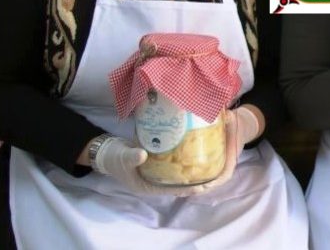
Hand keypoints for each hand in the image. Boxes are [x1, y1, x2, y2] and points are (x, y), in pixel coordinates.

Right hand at [92, 106, 263, 196]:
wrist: (106, 152)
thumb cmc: (113, 160)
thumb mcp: (121, 159)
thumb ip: (132, 158)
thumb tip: (142, 155)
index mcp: (154, 186)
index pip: (182, 189)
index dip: (198, 184)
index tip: (214, 178)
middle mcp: (163, 180)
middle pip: (190, 179)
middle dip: (206, 170)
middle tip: (223, 156)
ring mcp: (164, 170)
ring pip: (188, 168)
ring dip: (201, 159)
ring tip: (218, 146)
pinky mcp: (164, 159)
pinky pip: (182, 158)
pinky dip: (191, 151)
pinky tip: (202, 140)